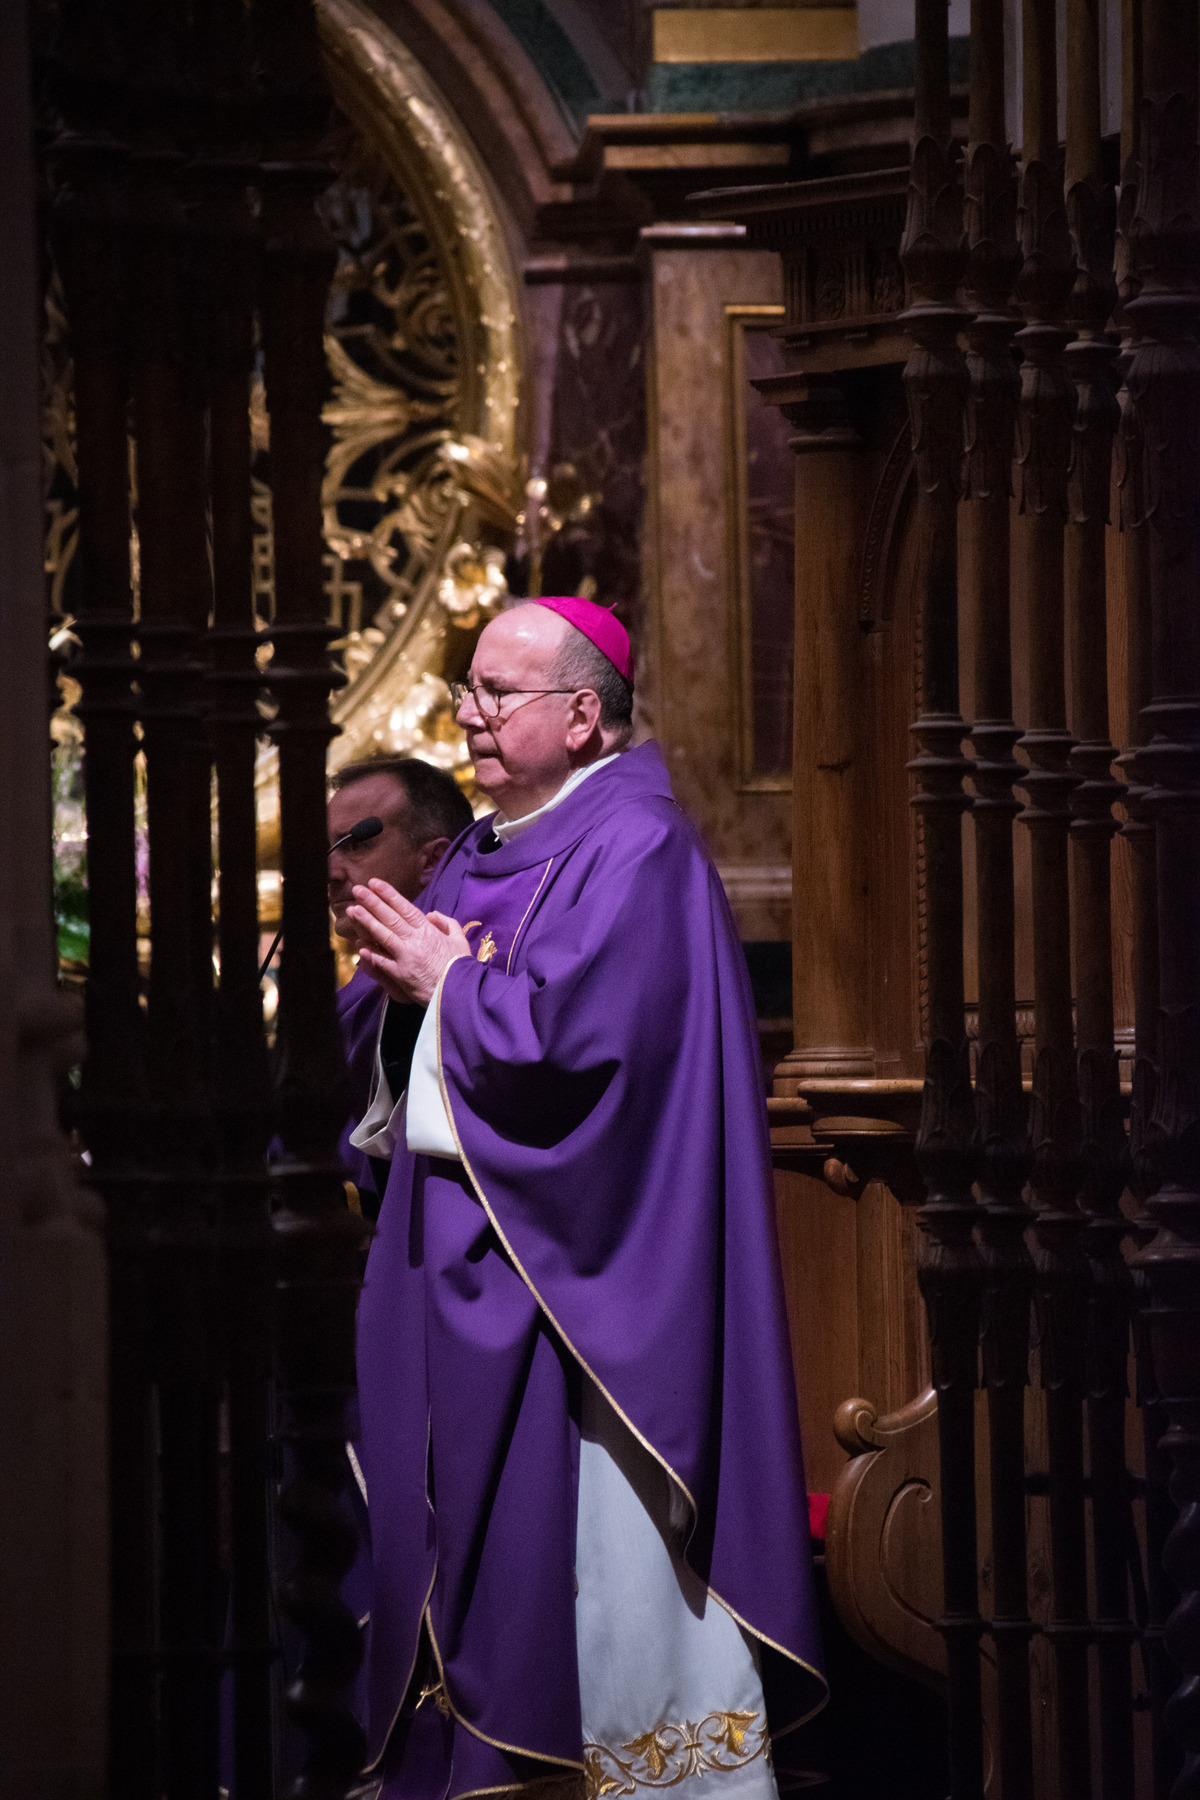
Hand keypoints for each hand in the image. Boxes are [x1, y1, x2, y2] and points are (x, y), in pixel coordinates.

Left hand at [347, 879, 470, 1005]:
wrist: (459, 992)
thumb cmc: (460, 966)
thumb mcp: (459, 941)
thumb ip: (447, 924)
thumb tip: (432, 914)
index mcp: (429, 931)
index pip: (405, 908)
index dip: (389, 894)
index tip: (375, 883)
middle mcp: (415, 941)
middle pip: (390, 918)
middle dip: (372, 902)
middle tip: (357, 889)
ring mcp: (406, 958)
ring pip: (383, 936)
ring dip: (367, 922)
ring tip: (352, 910)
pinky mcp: (401, 975)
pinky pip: (383, 962)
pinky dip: (371, 954)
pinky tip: (359, 945)